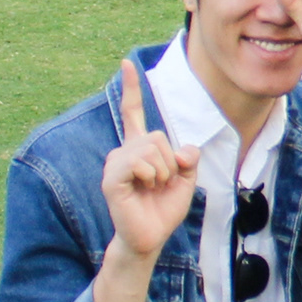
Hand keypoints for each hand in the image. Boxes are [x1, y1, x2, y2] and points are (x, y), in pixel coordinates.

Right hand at [101, 57, 203, 260]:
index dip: (131, 88)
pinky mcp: (112, 178)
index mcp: (140, 148)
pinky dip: (152, 176)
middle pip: (159, 136)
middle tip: (161, 184)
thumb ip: (188, 160)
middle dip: (171, 163)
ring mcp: (116, 163)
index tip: (127, 63)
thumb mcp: (186, 181)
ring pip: (152, 149)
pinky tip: (144, 189)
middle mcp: (125, 151)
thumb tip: (183, 150)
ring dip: (163, 173)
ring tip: (152, 189)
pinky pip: (140, 163)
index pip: (134, 112)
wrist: (150, 237)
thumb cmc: (163, 209)